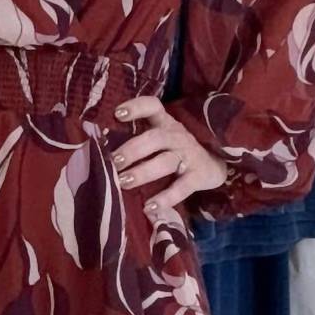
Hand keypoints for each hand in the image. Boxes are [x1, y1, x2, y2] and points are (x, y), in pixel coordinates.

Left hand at [109, 96, 227, 214]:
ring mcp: (188, 155)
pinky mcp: (198, 177)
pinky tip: (149, 207)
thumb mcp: (160, 140)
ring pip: (165, 161)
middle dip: (132, 149)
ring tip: (123, 182)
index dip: (137, 107)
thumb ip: (137, 141)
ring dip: (143, 172)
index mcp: (165, 124)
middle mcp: (176, 136)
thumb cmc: (176, 151)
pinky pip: (182, 187)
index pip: (153, 107)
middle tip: (114, 161)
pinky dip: (166, 198)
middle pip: (155, 138)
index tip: (118, 113)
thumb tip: (98, 152)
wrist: (215, 165)